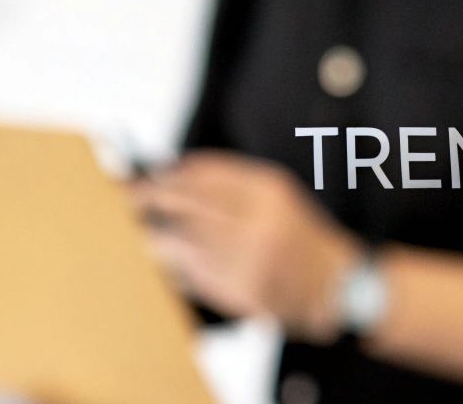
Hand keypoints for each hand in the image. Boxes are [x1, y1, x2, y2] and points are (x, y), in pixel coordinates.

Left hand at [127, 150, 362, 343]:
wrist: (336, 287)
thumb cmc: (301, 239)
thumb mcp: (278, 197)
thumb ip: (234, 184)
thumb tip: (177, 174)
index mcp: (269, 191)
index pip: (206, 173)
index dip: (171, 172)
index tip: (150, 174)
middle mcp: (258, 221)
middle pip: (187, 201)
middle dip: (150, 196)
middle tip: (127, 196)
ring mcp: (248, 258)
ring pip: (182, 240)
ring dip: (155, 233)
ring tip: (141, 230)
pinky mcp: (239, 290)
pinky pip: (193, 273)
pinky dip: (175, 265)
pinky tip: (167, 260)